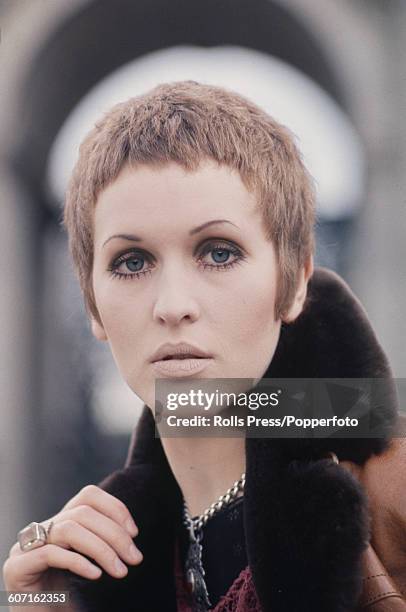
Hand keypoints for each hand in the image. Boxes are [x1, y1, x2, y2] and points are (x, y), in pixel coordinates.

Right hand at [3, 484, 142, 594]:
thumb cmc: (67, 600)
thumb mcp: (89, 563)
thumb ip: (102, 543)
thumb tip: (132, 534)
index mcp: (59, 524)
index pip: (88, 495)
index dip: (115, 508)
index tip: (134, 533)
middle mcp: (41, 530)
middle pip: (82, 512)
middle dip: (114, 534)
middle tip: (134, 558)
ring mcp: (25, 548)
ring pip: (69, 529)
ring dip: (101, 548)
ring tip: (120, 570)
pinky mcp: (16, 568)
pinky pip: (50, 554)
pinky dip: (78, 562)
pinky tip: (96, 575)